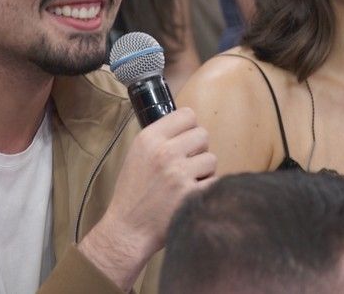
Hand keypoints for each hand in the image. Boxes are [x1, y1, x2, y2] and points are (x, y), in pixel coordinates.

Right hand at [78, 107, 215, 289]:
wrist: (129, 229)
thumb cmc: (133, 193)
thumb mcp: (136, 155)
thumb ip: (160, 138)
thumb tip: (187, 128)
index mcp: (149, 139)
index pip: (186, 115)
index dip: (190, 127)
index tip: (186, 139)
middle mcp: (165, 152)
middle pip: (203, 134)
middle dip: (199, 149)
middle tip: (188, 163)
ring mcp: (179, 174)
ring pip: (211, 158)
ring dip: (204, 170)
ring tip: (188, 182)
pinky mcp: (192, 194)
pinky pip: (215, 181)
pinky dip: (208, 188)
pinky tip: (193, 195)